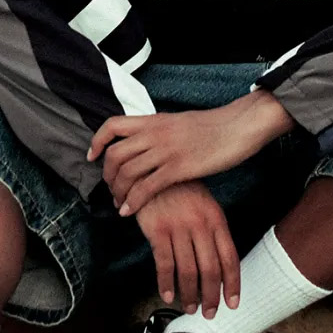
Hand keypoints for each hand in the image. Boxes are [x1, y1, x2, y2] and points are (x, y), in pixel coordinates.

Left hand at [88, 91, 293, 215]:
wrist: (239, 126)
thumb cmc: (215, 127)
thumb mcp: (180, 123)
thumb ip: (161, 131)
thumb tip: (149, 142)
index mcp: (154, 120)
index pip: (113, 126)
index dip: (97, 142)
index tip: (92, 157)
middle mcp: (155, 133)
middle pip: (115, 154)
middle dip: (107, 176)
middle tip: (110, 190)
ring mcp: (165, 150)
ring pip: (127, 173)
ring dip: (118, 192)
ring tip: (120, 205)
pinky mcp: (178, 168)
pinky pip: (146, 187)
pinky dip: (133, 201)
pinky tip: (129, 212)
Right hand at [134, 181, 240, 317]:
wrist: (153, 170)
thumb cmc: (181, 190)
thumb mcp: (205, 205)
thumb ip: (213, 231)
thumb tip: (220, 263)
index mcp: (217, 220)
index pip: (229, 258)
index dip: (232, 284)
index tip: (233, 303)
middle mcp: (201, 225)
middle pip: (210, 269)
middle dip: (211, 296)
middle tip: (209, 313)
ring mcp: (179, 228)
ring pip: (188, 270)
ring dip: (189, 294)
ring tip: (189, 308)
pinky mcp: (157, 230)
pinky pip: (164, 263)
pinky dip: (166, 283)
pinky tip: (167, 295)